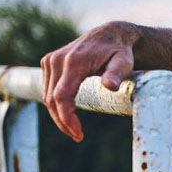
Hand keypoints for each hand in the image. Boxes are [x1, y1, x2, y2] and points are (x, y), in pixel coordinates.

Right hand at [39, 22, 138, 140]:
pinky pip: (48, 89)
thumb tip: (109, 86)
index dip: (67, 118)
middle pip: (51, 99)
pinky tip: (69, 115)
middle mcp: (57, 60)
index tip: (78, 133)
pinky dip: (56, 104)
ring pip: (47, 96)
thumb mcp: (124, 62)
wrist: (110, 35)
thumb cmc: (119, 51)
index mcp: (73, 62)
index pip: (62, 96)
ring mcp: (50, 61)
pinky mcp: (49, 62)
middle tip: (78, 136)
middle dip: (63, 121)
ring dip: (58, 115)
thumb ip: (116, 74)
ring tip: (75, 130)